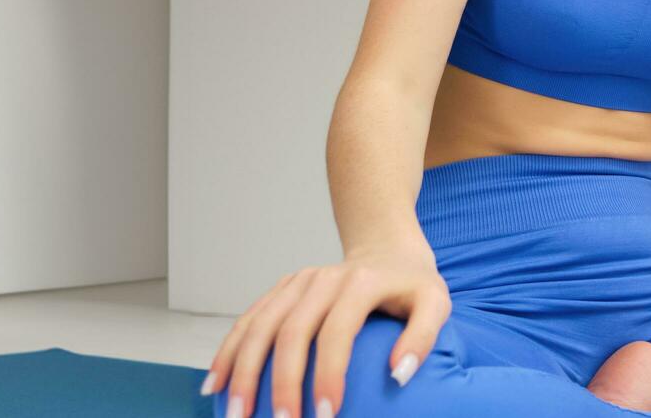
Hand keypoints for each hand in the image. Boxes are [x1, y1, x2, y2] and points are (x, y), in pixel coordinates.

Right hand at [199, 248, 450, 417]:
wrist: (387, 249)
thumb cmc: (413, 285)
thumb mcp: (435, 303)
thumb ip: (423, 336)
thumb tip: (399, 375)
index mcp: (358, 283)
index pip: (336, 333)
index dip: (328, 375)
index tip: (327, 415)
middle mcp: (321, 279)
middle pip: (289, 332)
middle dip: (280, 383)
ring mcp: (297, 282)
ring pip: (258, 326)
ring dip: (242, 371)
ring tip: (236, 414)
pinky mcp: (281, 289)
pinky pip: (248, 320)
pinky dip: (228, 352)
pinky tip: (215, 384)